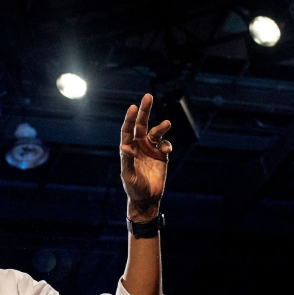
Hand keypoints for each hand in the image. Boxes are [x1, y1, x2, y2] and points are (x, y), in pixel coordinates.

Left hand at [120, 94, 171, 220]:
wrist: (146, 198)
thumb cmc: (133, 187)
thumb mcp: (128, 175)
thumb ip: (127, 160)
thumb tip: (126, 146)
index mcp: (128, 148)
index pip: (128, 130)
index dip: (130, 119)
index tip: (133, 107)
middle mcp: (139, 146)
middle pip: (141, 125)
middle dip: (145, 111)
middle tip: (148, 96)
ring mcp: (150, 149)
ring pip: (156, 132)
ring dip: (161, 127)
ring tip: (167, 123)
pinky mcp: (161, 155)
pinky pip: (165, 145)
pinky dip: (167, 145)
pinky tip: (166, 151)